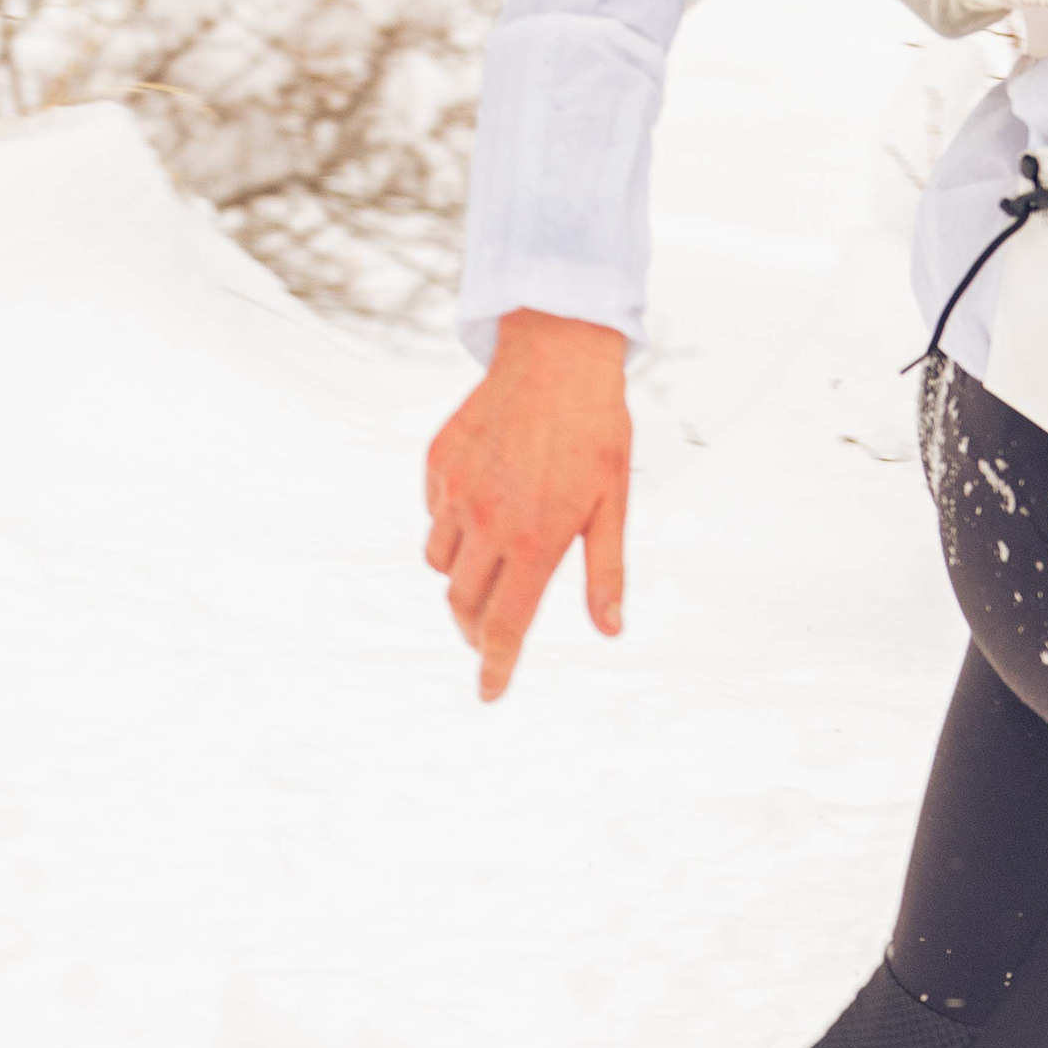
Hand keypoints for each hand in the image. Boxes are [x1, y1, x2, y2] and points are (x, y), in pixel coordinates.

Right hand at [424, 310, 630, 702]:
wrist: (556, 353)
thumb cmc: (596, 431)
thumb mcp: (613, 505)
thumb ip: (606, 573)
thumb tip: (610, 630)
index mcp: (535, 540)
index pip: (504, 625)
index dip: (496, 666)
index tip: (490, 694)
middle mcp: (487, 521)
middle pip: (463, 604)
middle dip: (475, 630)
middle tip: (491, 636)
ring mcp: (455, 491)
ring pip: (441, 563)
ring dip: (462, 578)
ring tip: (494, 561)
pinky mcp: (438, 463)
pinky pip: (434, 515)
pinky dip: (452, 527)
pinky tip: (483, 506)